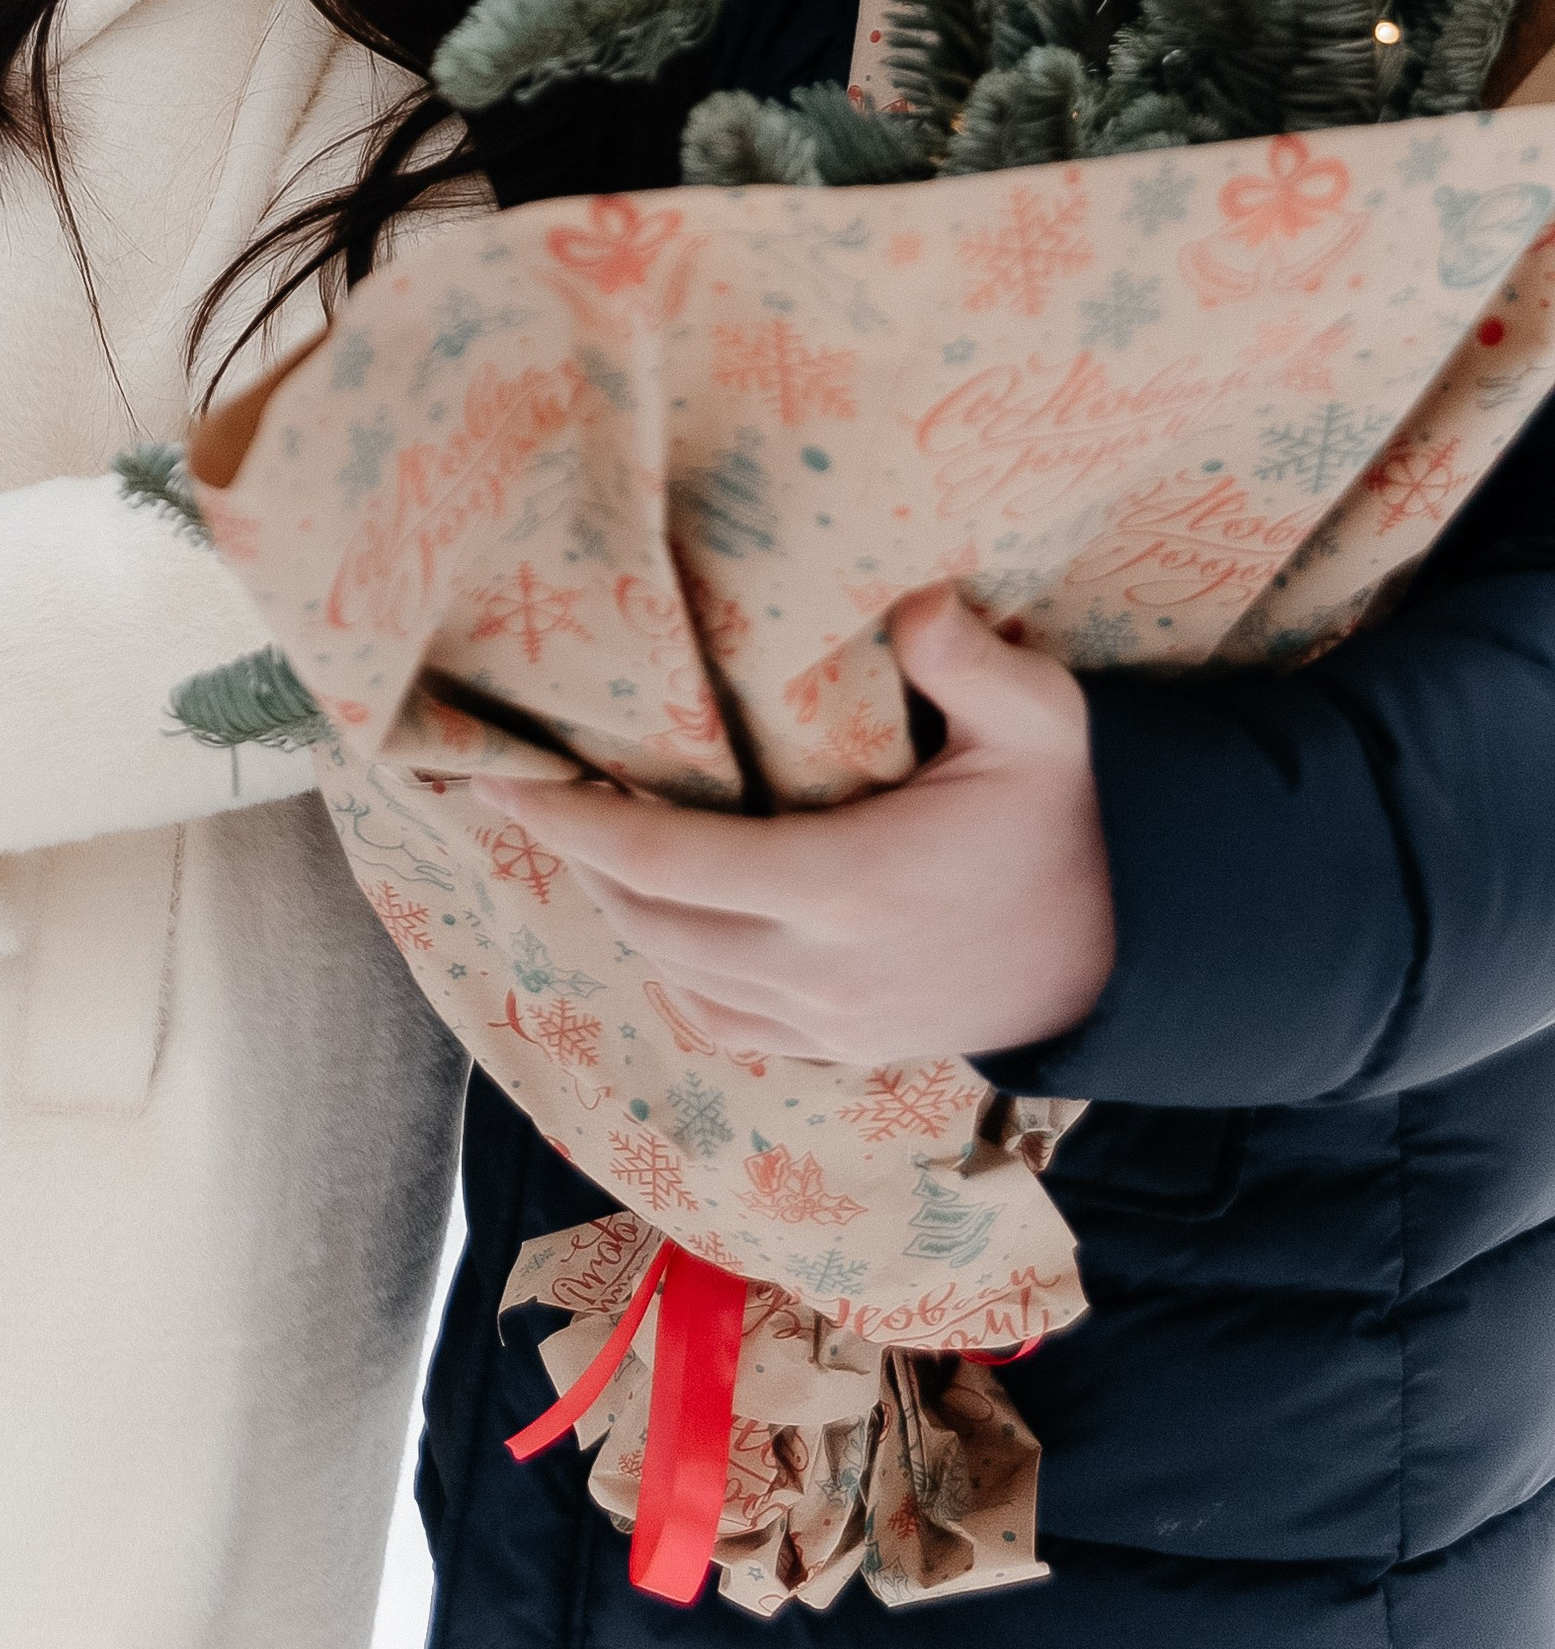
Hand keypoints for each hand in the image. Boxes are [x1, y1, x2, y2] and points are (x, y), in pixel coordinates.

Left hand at [477, 587, 1115, 1063]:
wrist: (1141, 946)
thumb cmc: (1079, 817)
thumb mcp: (1043, 721)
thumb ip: (971, 661)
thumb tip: (914, 600)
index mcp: (845, 886)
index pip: (664, 861)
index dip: (573, 824)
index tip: (506, 784)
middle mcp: (820, 971)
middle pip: (649, 922)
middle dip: (579, 860)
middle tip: (530, 793)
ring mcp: (832, 1023)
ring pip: (677, 979)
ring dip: (621, 914)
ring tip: (586, 842)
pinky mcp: (848, 1048)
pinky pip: (725, 1024)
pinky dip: (674, 974)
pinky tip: (661, 919)